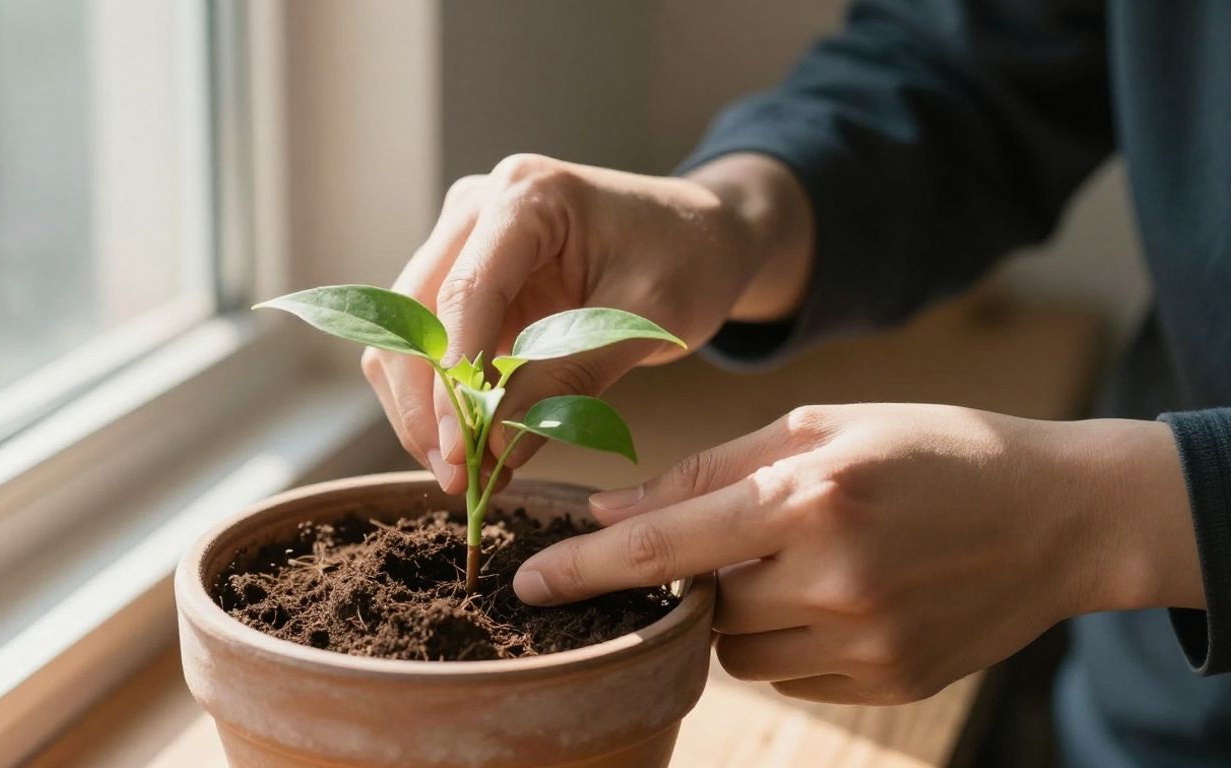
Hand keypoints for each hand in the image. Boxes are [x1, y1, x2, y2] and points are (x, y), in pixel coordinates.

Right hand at [362, 152, 813, 492]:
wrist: (700, 237)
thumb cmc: (687, 259)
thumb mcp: (645, 321)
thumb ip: (569, 376)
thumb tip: (496, 444)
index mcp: (527, 195)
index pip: (466, 291)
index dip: (454, 379)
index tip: (460, 451)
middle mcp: (477, 209)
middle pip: (414, 316)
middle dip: (426, 405)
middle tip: (458, 478)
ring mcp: (463, 245)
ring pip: (407, 340)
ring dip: (426, 412)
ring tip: (469, 475)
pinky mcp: (466, 284)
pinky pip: (432, 352)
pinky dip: (445, 404)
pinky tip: (477, 449)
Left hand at [513, 403, 1201, 703]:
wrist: (1057, 515)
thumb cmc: (929, 448)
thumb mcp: (821, 427)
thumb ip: (712, 471)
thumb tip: (617, 514)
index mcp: (810, 496)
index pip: (667, 545)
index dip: (588, 569)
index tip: (527, 585)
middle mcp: (833, 577)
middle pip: (700, 605)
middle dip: (699, 577)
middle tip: (748, 536)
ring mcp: (865, 641)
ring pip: (738, 651)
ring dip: (740, 613)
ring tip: (801, 563)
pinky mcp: (889, 683)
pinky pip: (790, 677)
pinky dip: (789, 641)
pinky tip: (840, 596)